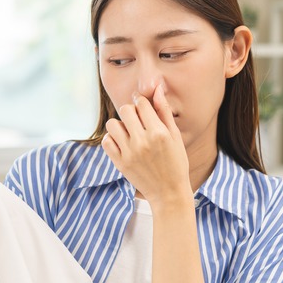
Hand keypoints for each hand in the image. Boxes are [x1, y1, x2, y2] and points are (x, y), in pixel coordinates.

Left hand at [101, 85, 191, 204]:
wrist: (169, 193)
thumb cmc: (176, 163)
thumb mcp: (175, 137)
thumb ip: (164, 112)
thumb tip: (157, 89)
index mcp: (159, 133)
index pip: (142, 103)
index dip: (142, 103)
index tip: (144, 109)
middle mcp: (143, 142)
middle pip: (126, 110)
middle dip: (131, 112)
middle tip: (137, 121)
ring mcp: (129, 153)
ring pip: (112, 124)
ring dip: (120, 125)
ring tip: (129, 133)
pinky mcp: (120, 163)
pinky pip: (106, 142)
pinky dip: (112, 139)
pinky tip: (122, 143)